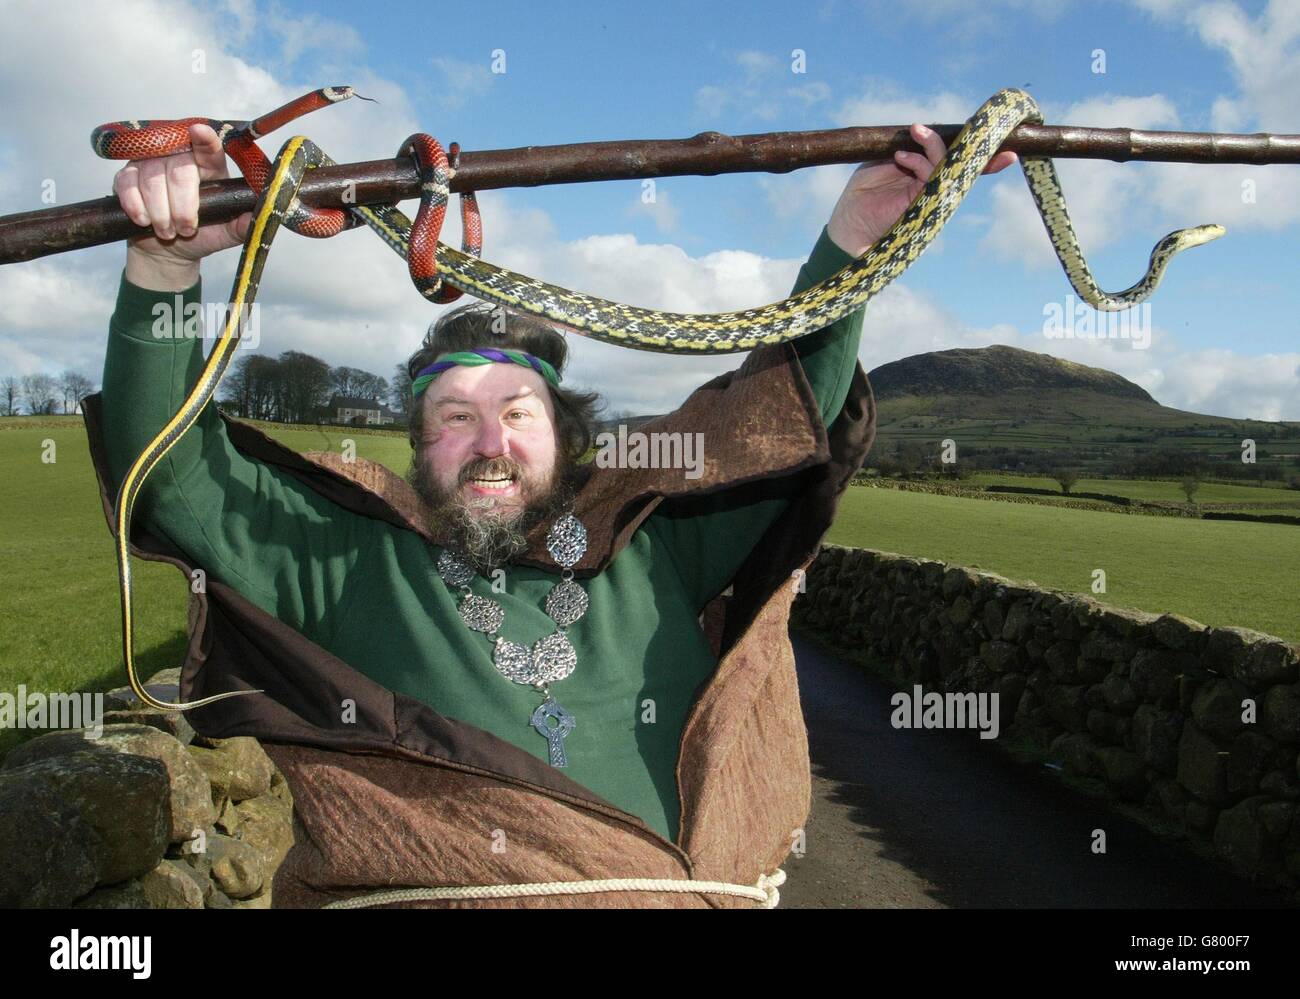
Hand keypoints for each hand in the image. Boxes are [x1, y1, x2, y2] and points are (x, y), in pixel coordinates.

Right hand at [114, 123, 252, 287]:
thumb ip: (242, 224)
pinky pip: (126, 183)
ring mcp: (151, 164)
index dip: (204, 139)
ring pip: (152, 178)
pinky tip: (143, 220)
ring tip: (168, 231)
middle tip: (185, 228)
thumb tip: (261, 216)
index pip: (208, 147)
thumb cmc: (201, 235)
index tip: (201, 132)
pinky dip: (135, 204)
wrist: (168, 249)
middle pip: (179, 170)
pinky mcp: (127, 175)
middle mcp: (179, 158)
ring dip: (160, 211)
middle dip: (182, 204)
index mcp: (209, 166)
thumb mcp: (226, 233)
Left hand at [826, 123, 1017, 257]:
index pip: (956, 157)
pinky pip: (933, 180)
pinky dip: (920, 163)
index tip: (983, 126)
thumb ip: (904, 146)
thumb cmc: (862, 194)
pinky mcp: (923, 205)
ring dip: (934, 146)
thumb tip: (922, 130)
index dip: (975, 145)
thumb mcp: (882, 160)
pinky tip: (902, 157)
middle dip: (974, 144)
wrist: (848, 226)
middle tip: (970, 123)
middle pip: (964, 162)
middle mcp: (935, 184)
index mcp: (927, 172)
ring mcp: (932, 196)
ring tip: (916, 131)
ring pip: (949, 167)